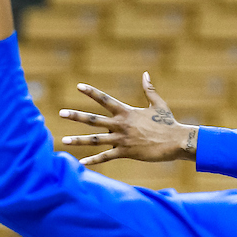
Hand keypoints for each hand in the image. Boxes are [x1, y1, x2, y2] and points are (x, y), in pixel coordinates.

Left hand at [60, 73, 197, 166]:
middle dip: (76, 116)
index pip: (105, 99)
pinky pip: (106, 157)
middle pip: (93, 120)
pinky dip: (93, 161)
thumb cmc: (167, 122)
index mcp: (127, 112)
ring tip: (63, 140)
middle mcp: (121, 125)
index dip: (91, 92)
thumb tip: (145, 74)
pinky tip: (81, 163)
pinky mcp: (125, 153)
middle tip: (61, 112)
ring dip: (78, 140)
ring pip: (94, 140)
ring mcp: (121, 140)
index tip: (79, 86)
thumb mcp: (157, 104)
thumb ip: (149, 89)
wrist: (175, 141)